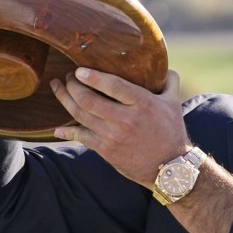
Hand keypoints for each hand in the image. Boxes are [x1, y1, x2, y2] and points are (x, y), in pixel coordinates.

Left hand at [50, 68, 190, 187]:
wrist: (170, 167)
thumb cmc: (171, 131)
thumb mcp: (174, 103)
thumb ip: (169, 81)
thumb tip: (165, 66)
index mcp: (143, 103)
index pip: (114, 86)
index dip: (94, 77)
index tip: (78, 70)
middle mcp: (126, 119)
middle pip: (89, 99)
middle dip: (72, 86)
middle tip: (67, 77)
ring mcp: (113, 136)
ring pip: (81, 116)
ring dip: (65, 100)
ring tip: (58, 88)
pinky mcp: (106, 150)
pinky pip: (81, 137)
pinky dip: (67, 131)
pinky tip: (58, 127)